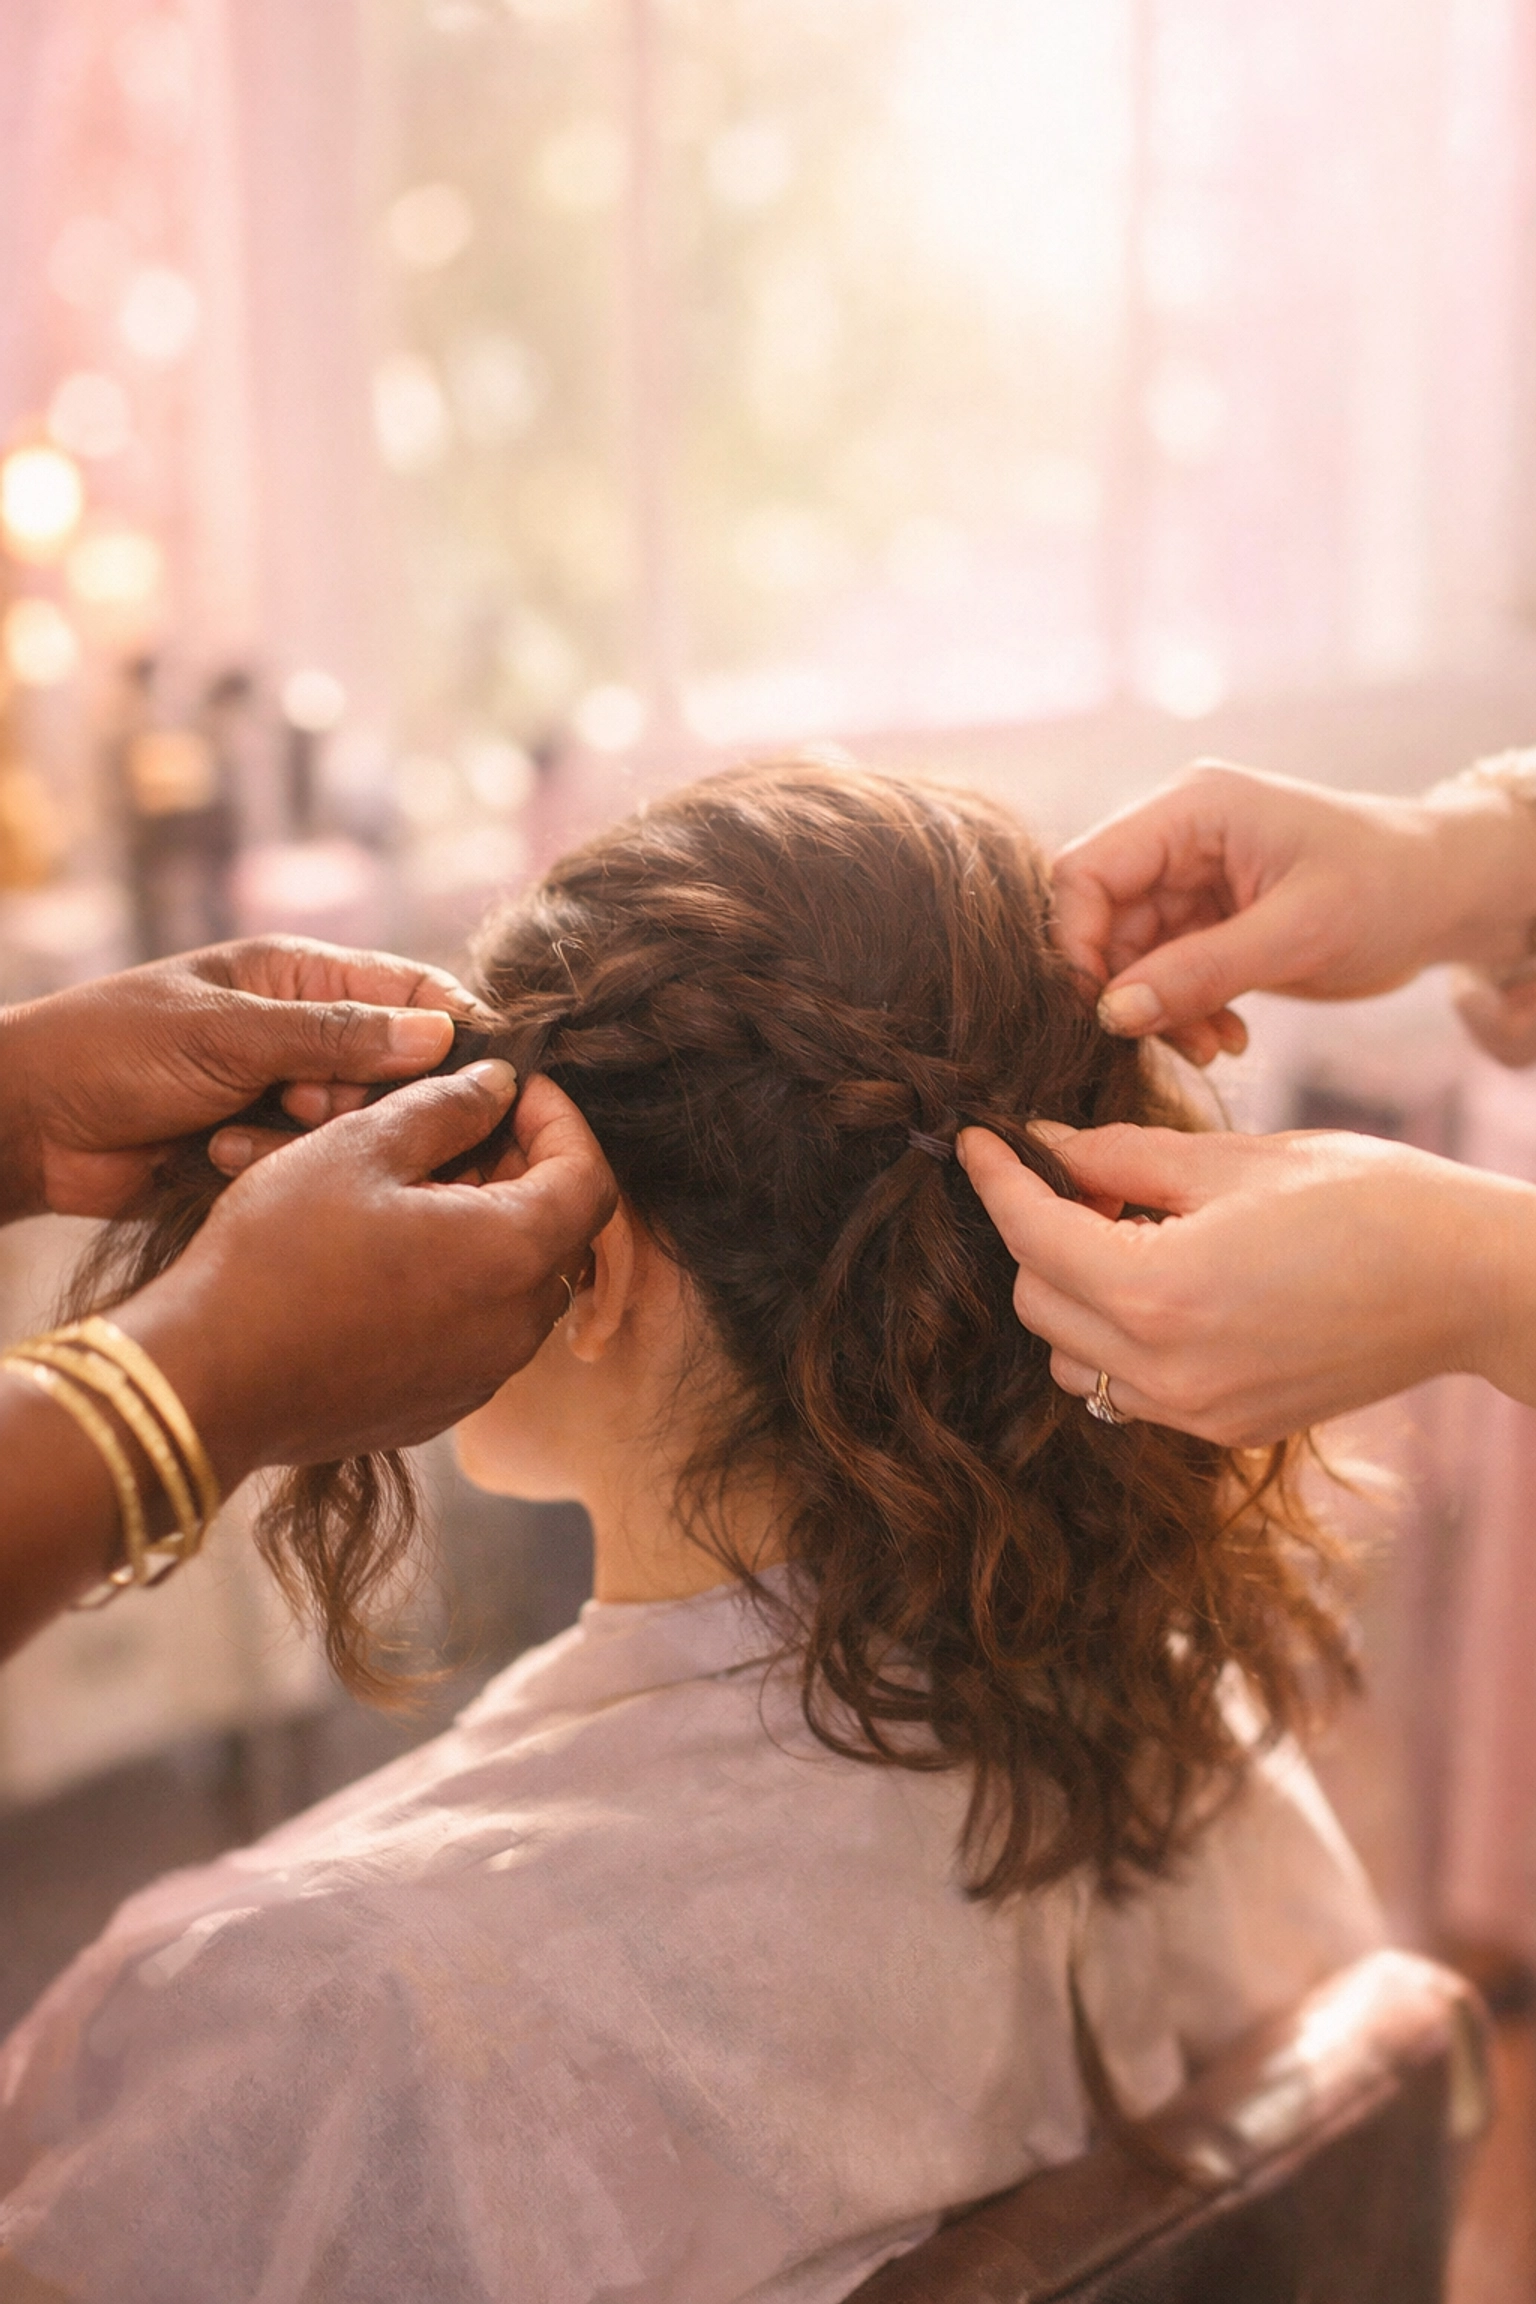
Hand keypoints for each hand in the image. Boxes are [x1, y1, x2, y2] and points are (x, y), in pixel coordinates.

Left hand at [0, 938, 492, 1222]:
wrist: (28, 1126)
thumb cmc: (112, 1052)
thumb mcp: (226, 1033)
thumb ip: (334, 1036)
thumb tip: (440, 1034)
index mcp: (298, 976)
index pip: (410, 988)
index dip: (455, 1026)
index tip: (487, 1073)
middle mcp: (303, 1032)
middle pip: (397, 1068)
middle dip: (370, 1097)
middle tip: (322, 1108)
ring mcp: (284, 1092)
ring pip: (356, 1124)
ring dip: (312, 1135)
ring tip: (248, 1129)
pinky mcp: (264, 1150)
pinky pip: (312, 1163)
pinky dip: (275, 1164)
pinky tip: (219, 1155)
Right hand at [113, 1062, 616, 1482]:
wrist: (208, 1380)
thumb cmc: (278, 1255)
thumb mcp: (361, 1148)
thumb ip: (447, 1107)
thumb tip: (497, 1087)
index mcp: (514, 1253)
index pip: (590, 1176)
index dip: (562, 1121)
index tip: (516, 1090)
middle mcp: (516, 1326)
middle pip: (561, 1232)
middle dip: (526, 1170)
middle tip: (464, 1129)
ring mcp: (481, 1375)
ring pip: (520, 1283)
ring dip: (492, 1228)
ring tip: (419, 1188)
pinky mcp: (440, 1405)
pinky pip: (478, 1331)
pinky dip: (460, 1284)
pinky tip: (392, 1256)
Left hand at [957, 1119, 1535, 1442]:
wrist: (1471, 1282)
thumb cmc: (1369, 1200)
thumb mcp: (1234, 1160)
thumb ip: (1121, 1157)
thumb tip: (1046, 1145)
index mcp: (1159, 1292)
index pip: (1030, 1235)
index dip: (996, 1180)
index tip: (979, 1141)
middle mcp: (1166, 1371)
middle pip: (1036, 1299)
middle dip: (1038, 1232)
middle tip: (1084, 1176)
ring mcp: (1196, 1413)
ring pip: (1072, 1355)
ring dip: (1072, 1291)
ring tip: (1131, 1230)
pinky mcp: (1225, 1429)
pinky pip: (1128, 1387)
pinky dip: (1120, 1334)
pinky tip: (1168, 1279)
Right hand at [1051, 761, 1535, 1064]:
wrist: (1446, 897)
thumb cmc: (1388, 889)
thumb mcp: (1299, 932)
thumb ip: (1200, 972)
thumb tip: (1112, 1016)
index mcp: (1191, 809)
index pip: (1085, 872)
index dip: (1077, 943)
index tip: (1105, 1013)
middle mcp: (1178, 839)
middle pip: (1100, 921)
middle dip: (1127, 991)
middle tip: (1177, 1041)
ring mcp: (1190, 881)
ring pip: (1129, 959)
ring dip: (1160, 1014)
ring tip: (1215, 1047)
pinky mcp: (1207, 922)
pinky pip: (1163, 976)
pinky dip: (1184, 1015)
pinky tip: (1228, 1037)